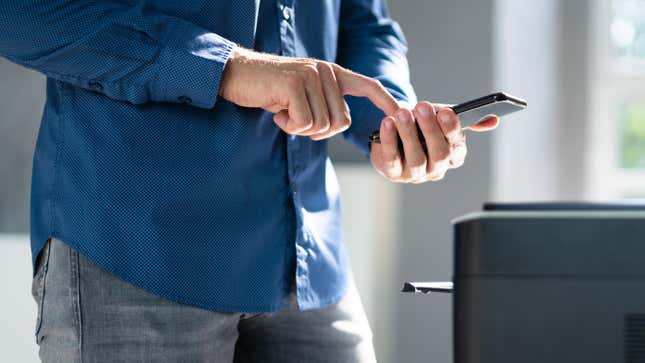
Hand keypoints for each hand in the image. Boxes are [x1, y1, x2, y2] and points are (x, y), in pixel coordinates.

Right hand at [219, 47, 398, 139]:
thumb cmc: (269, 90)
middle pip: (340, 123)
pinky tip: (276, 110)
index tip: (402, 113)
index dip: (386, 101)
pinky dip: (288, 125)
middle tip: (294, 119)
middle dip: (317, 131)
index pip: (368, 85)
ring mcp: (311, 76)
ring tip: (283, 110)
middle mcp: (326, 71)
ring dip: (299, 128)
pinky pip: (304, 123)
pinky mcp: (295, 85)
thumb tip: (341, 124)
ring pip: (322, 126)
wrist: (237, 74)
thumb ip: (324, 104)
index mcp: (331, 73)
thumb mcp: (302, 96)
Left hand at [370, 102, 497, 182]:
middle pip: (439, 154)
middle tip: (421, 107)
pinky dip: (389, 140)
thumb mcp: (442, 119)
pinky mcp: (393, 173)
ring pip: (416, 158)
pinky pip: (392, 158)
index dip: (452, 130)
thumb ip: (465, 119)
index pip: (457, 147)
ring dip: (409, 134)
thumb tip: (494, 120)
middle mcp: (437, 169)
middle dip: (430, 129)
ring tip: (402, 113)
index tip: (445, 112)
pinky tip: (387, 123)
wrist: (392, 134)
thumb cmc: (421, 126)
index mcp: (453, 156)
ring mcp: (415, 174)